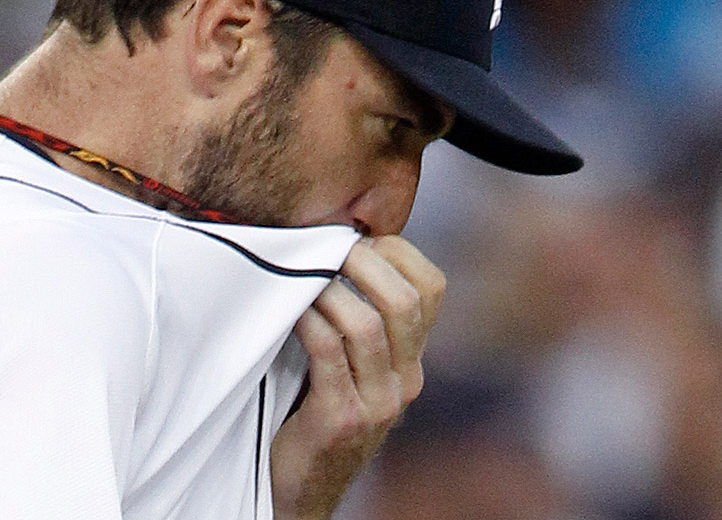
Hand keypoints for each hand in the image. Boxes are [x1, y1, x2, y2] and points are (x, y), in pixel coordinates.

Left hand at [270, 235, 445, 519]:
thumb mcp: (350, 363)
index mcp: (412, 359)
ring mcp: (377, 402)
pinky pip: (329, 352)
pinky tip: (290, 311)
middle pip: (405, 300)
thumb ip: (355, 319)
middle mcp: (405, 379)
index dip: (397, 252)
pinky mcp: (342, 418)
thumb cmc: (313, 408)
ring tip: (300, 277)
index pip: (432, 288)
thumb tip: (334, 244)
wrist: (303, 483)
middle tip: (325, 246)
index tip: (356, 238)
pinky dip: (308, 321)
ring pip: (367, 324)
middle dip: (362, 262)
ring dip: (328, 290)